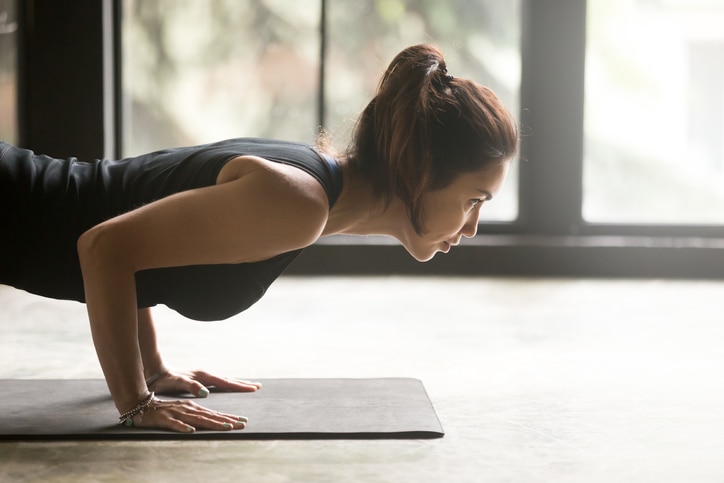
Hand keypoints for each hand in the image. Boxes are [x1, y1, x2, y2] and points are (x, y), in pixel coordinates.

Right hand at [128, 397, 248, 432]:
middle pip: (210, 416)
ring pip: (197, 419)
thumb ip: (198, 416)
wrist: (140, 403)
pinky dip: (183, 427)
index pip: (214, 413)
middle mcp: (188, 409)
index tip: (244, 421)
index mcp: (193, 407)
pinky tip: (191, 430)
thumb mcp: (183, 410)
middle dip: (227, 420)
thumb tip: (215, 422)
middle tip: (243, 424)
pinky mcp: (164, 418)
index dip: (229, 418)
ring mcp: (176, 413)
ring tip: (226, 427)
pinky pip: (174, 424)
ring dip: (212, 423)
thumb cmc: (164, 409)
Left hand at [147, 368, 261, 397]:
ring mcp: (201, 376)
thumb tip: (206, 392)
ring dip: (235, 383)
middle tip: (257, 386)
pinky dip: (225, 384)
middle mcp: (204, 375)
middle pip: (227, 379)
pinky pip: (216, 382)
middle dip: (242, 384)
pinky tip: (225, 386)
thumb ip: (192, 387)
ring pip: (223, 380)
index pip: (225, 382)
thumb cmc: (165, 380)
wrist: (154, 372)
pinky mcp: (197, 380)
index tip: (253, 388)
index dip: (239, 386)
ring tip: (246, 385)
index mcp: (203, 376)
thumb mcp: (178, 383)